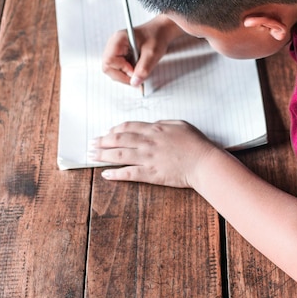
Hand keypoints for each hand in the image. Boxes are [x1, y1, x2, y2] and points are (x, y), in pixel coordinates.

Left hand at [91, 120, 219, 187]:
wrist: (204, 163)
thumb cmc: (197, 144)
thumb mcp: (181, 125)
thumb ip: (164, 123)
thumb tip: (152, 125)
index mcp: (155, 129)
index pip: (128, 127)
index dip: (114, 129)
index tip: (107, 132)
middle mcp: (148, 142)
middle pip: (119, 139)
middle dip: (102, 141)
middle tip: (92, 143)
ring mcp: (148, 159)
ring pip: (119, 155)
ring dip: (103, 155)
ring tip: (92, 155)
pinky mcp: (151, 174)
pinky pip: (128, 173)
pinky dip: (115, 173)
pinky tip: (105, 174)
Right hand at [102, 15, 184, 86]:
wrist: (161, 31)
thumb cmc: (157, 36)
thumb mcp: (152, 53)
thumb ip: (144, 68)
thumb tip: (135, 82)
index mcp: (118, 40)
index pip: (109, 61)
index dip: (121, 70)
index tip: (134, 72)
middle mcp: (114, 45)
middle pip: (108, 67)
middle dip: (122, 75)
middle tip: (136, 77)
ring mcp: (116, 50)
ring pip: (113, 70)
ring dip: (125, 75)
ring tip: (138, 71)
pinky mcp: (121, 55)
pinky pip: (119, 69)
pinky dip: (127, 73)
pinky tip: (137, 70)